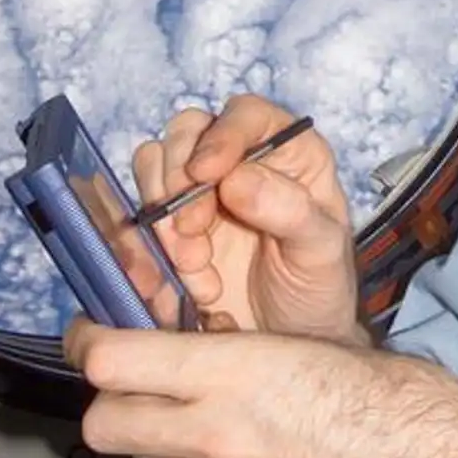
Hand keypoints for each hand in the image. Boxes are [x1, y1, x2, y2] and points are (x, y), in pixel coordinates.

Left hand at [65, 318, 457, 457]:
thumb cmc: (399, 394)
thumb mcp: (312, 341)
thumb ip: (236, 349)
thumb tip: (189, 340)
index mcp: (237, 375)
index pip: (112, 363)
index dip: (89, 340)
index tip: (94, 327)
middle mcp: (218, 437)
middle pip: (103, 424)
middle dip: (102, 397)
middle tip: (124, 371)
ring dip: (144, 430)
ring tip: (181, 402)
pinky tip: (232, 438)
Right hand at [136, 94, 366, 344]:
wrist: (288, 342)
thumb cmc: (319, 290)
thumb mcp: (322, 251)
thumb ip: (291, 211)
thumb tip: (237, 179)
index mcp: (288, 153)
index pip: (246, 115)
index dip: (221, 136)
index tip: (205, 174)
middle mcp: (238, 163)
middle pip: (186, 134)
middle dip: (179, 182)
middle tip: (192, 235)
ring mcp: (198, 194)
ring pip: (152, 171)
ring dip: (161, 221)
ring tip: (194, 269)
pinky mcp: (167, 230)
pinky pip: (135, 221)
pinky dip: (143, 253)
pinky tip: (173, 288)